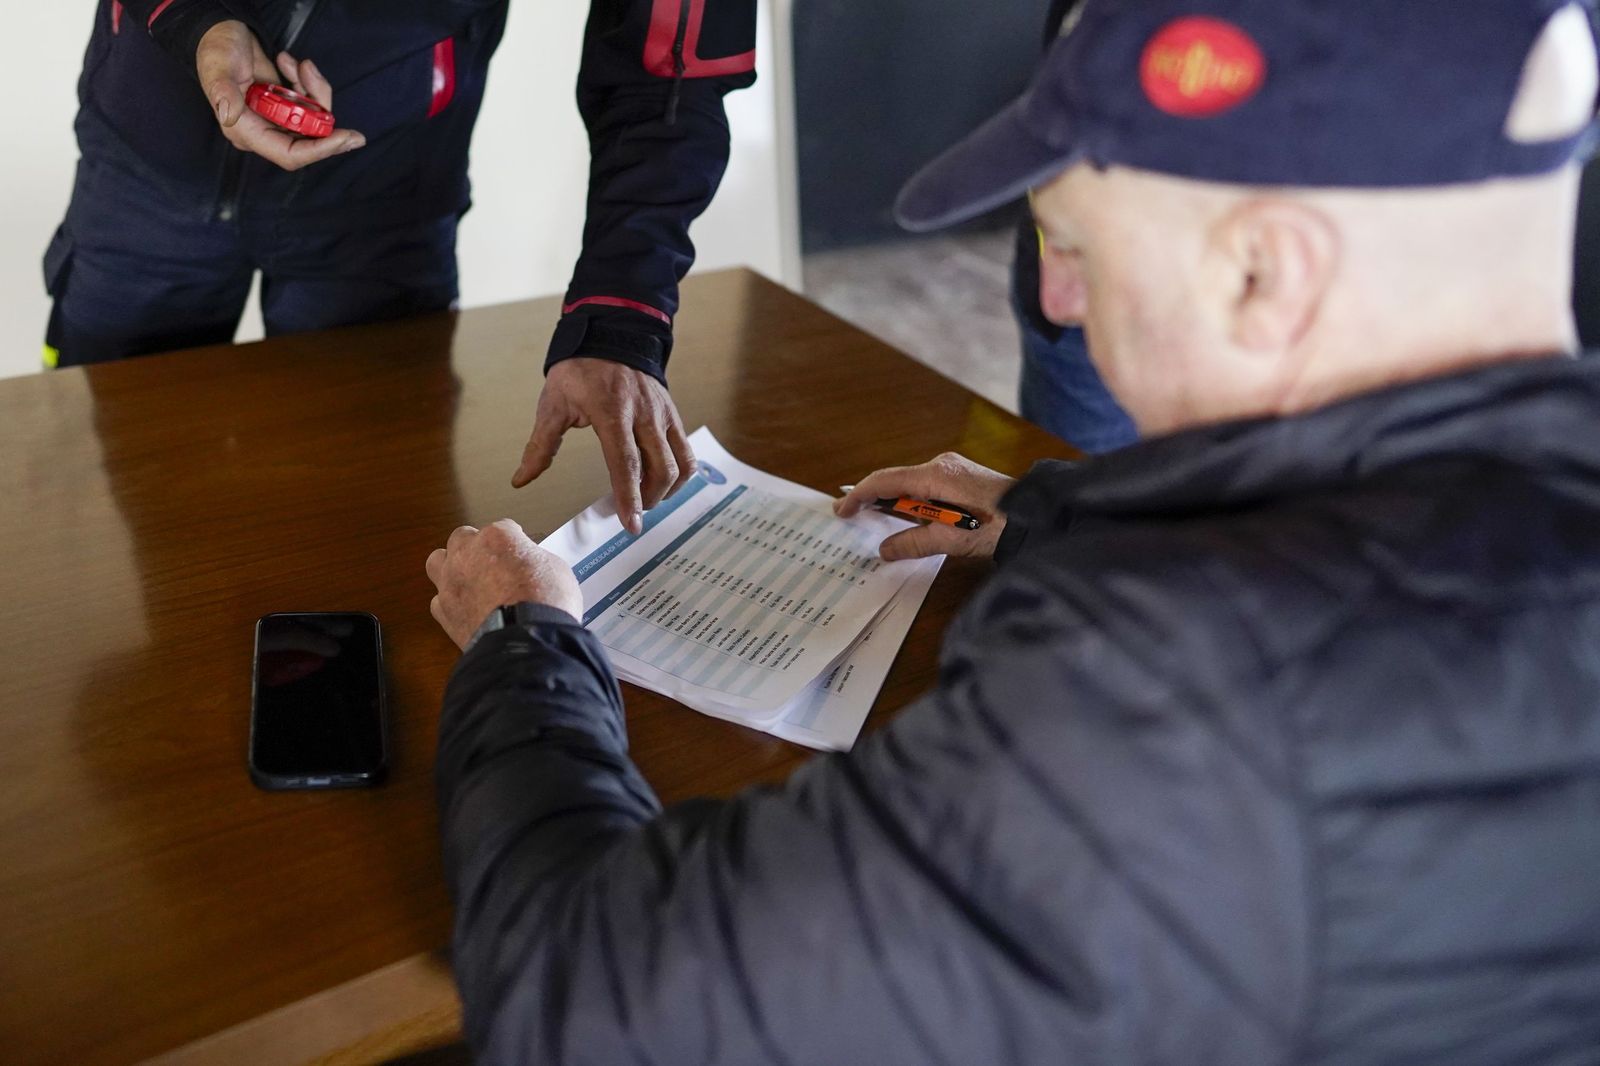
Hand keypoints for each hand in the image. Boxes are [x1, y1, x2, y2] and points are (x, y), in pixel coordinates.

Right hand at [197, 21, 365, 170]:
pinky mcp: (286, 105)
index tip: (344, 137)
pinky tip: (289, 62)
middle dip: (322, 114)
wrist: (223, 32)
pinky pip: (309, 102)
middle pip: (309, 139)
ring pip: (313, 118)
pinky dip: (307, 82)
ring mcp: (276, 118)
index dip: (318, 150)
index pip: (289, 154)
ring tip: (300, 64)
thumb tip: (229, 115)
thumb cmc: (216, 51)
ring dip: (314, 90)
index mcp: (245, 131)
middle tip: (325, 91)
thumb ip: (223, 93)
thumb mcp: (217, 68)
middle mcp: (263, 130)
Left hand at [426, 520, 583, 648]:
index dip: (515, 542)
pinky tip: (465, 608)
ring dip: (451, 565)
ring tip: (467, 578)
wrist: (526, 642)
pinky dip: (450, 601)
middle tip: (492, 560)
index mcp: (498, 537)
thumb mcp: (556, 569)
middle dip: (476, 546)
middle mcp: (469, 553)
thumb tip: (534, 567)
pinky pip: (438, 599)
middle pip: (463, 536)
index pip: (504, 528)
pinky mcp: (444, 610)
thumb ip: (535, 561)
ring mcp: (451, 581)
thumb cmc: (543, 604)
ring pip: (437, 560)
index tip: (521, 552)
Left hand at [512, 359, 695, 536]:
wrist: (610, 337)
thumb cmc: (579, 371)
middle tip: (634, 511)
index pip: (625, 463)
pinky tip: (663, 479)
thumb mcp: (553, 405)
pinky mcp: (673, 413)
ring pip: (680, 462)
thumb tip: (522, 479)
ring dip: (668, 488)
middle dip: (650, 498)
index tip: (631, 524)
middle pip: (660, 468)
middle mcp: (644, 414)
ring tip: (649, 497)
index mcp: (612, 412)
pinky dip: (680, 471)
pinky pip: (686, 450)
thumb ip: (540, 446)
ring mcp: (663, 413)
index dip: (629, 497)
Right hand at [834, 452, 1014, 560]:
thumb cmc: (998, 526)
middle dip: (873, 499)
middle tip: (852, 517)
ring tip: (876, 522)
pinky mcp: (963, 478)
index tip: (841, 511)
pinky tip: (908, 519)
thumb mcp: (952, 540)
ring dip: (893, 503)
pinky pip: (927, 487)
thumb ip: (914, 543)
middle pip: (896, 480)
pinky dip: (912, 502)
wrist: (1039, 517)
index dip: (859, 496)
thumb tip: (885, 549)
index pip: (884, 481)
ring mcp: (953, 469)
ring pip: (911, 485)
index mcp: (935, 475)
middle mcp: (941, 465)